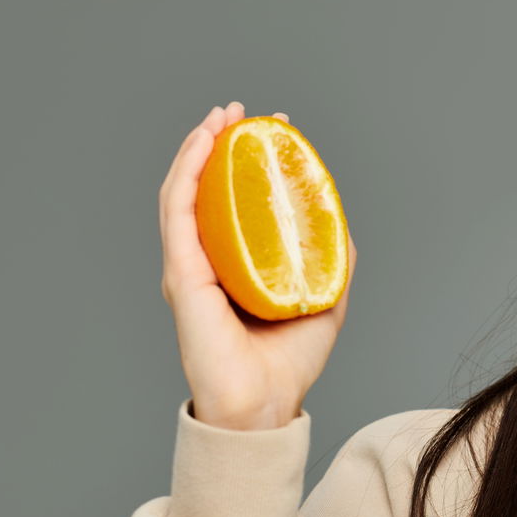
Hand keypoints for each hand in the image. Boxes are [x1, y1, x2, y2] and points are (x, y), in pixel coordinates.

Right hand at [158, 102, 357, 429]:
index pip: (237, 202)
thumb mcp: (325, 296)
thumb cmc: (290, 361)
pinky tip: (202, 145)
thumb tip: (338, 218)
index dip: (252, 161)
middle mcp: (209, 262)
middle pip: (208, 189)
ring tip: (222, 117)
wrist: (267, 402)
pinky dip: (187, 173)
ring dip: (200, 148)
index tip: (278, 130)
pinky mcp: (180, 274)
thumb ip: (331, 258)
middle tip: (245, 114)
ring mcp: (190, 266)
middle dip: (223, 144)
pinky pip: (178, 213)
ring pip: (186, 193)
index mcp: (238, 266)